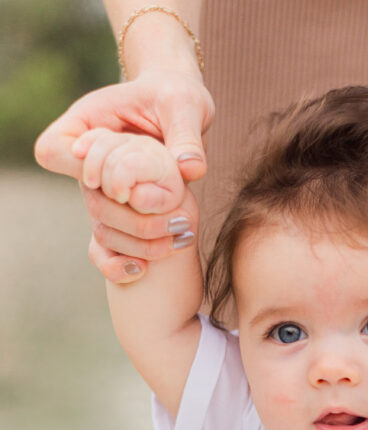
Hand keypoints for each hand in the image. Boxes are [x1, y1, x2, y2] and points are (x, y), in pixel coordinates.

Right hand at [35, 69, 213, 281]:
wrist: (183, 112)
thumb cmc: (179, 98)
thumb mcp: (185, 107)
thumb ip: (186, 136)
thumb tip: (190, 170)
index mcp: (88, 123)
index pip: (53, 149)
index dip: (80, 170)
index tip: (117, 182)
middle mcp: (88, 160)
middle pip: (89, 199)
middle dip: (130, 217)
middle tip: (176, 220)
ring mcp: (103, 190)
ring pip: (101, 226)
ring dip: (137, 241)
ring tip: (181, 238)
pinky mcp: (120, 211)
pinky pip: (105, 246)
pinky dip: (120, 261)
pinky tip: (145, 268)